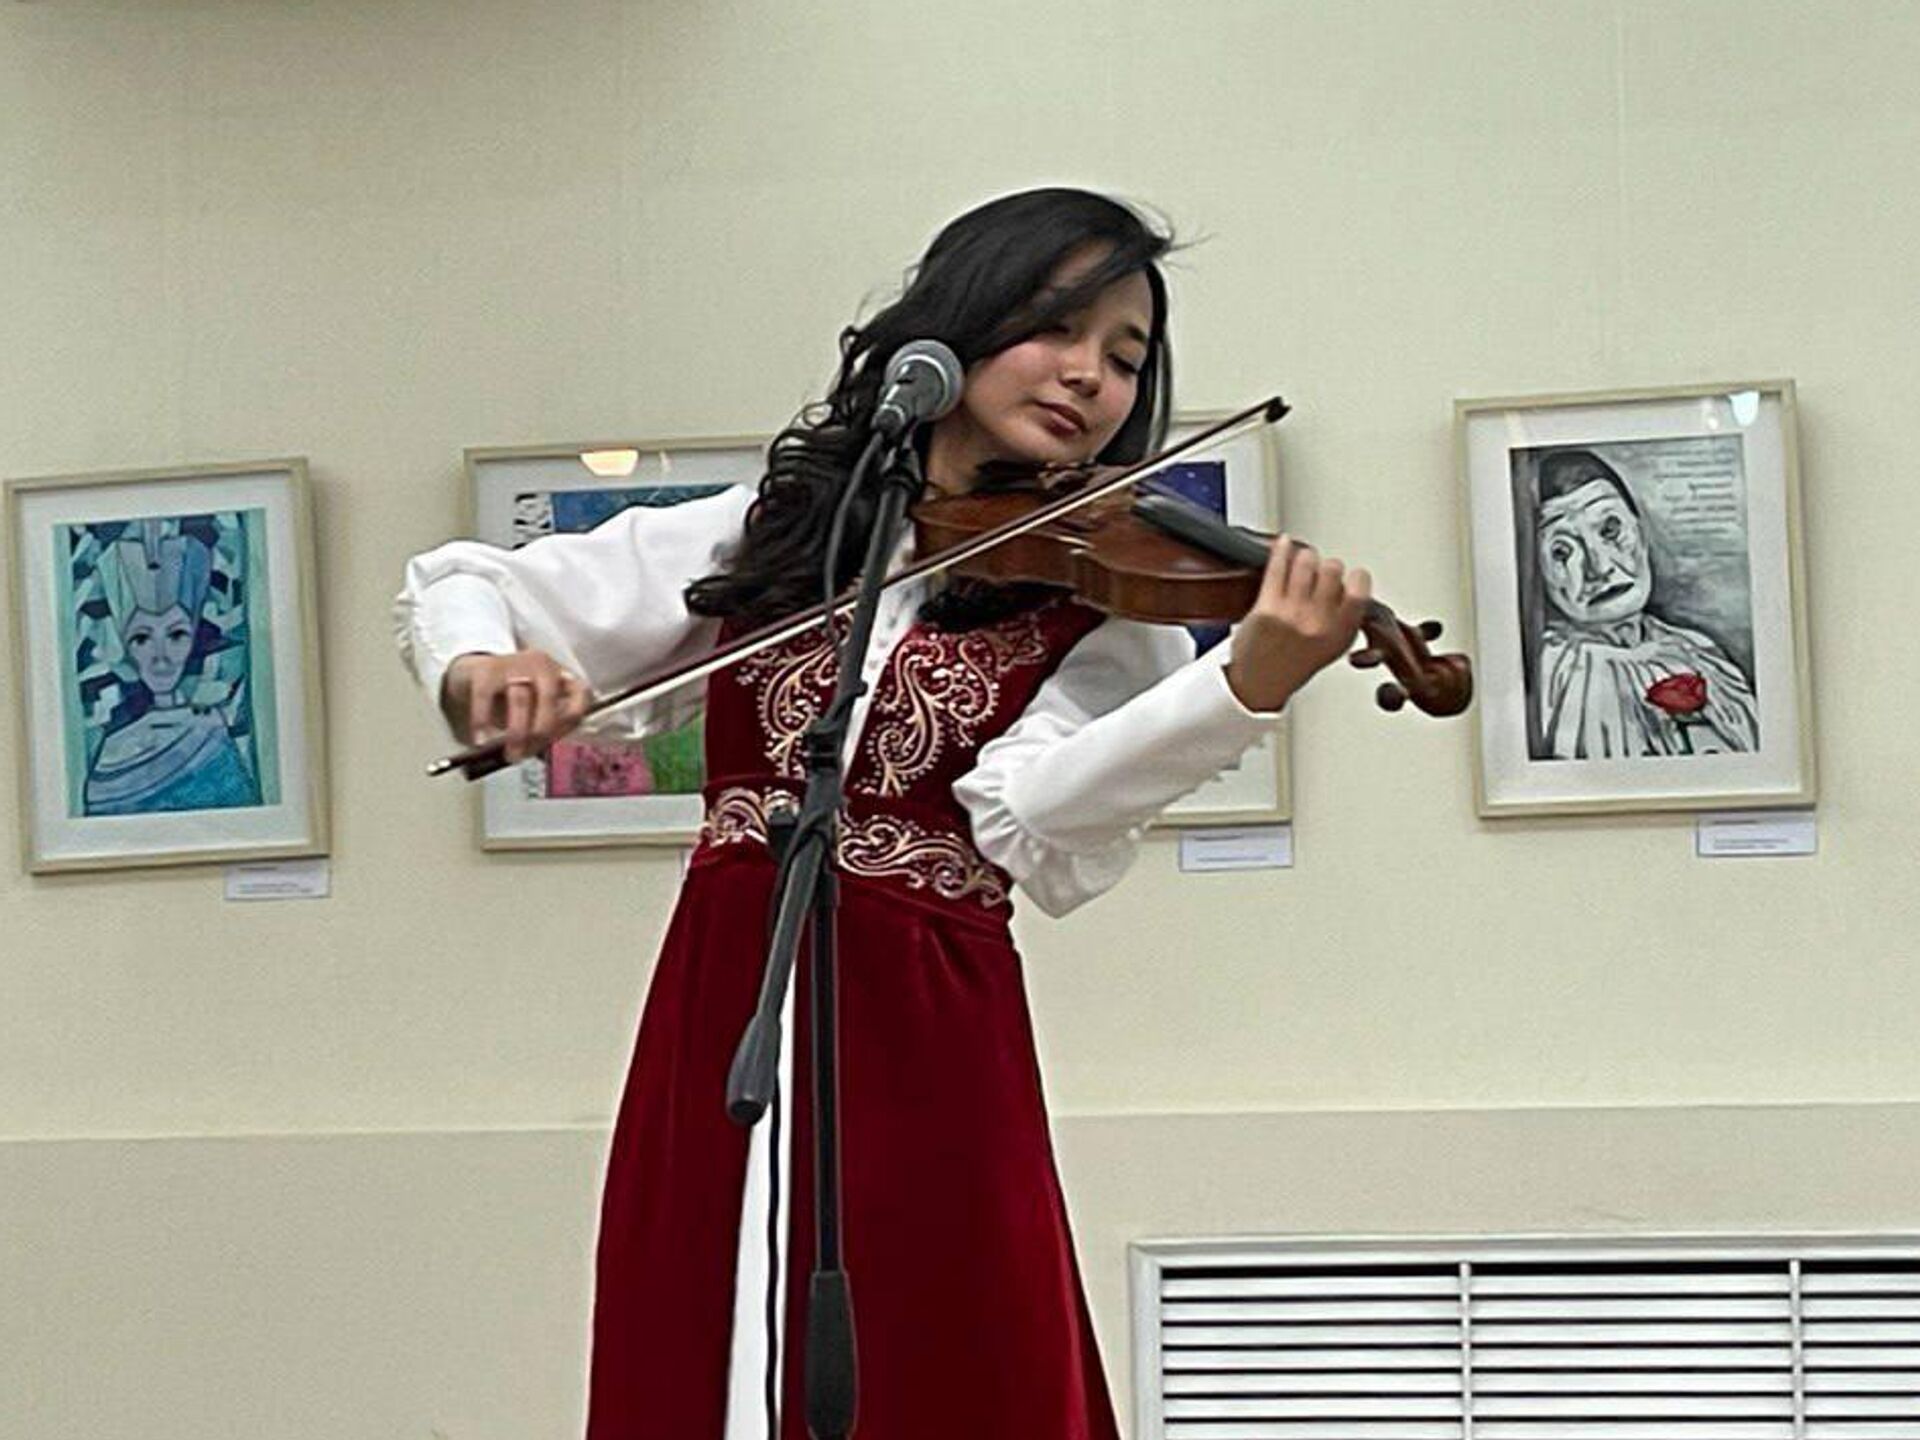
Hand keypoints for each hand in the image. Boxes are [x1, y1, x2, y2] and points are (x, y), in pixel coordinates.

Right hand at [442, 650, 591, 761]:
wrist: (472, 670)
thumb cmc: (508, 696)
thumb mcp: (532, 708)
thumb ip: (541, 726)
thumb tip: (537, 753)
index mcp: (560, 676)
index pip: (580, 694)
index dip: (571, 721)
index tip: (556, 741)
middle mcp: (542, 666)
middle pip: (549, 698)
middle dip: (541, 731)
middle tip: (529, 754)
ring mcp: (514, 664)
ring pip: (520, 700)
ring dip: (517, 733)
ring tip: (510, 754)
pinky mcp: (486, 668)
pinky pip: (485, 697)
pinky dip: (482, 722)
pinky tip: (480, 740)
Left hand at [1224, 536, 1371, 712]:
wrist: (1258, 682)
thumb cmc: (1293, 663)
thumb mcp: (1332, 647)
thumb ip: (1345, 617)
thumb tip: (1352, 583)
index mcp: (1340, 634)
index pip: (1359, 590)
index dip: (1355, 578)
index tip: (1351, 576)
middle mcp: (1318, 624)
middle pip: (1332, 568)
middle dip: (1327, 566)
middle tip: (1319, 572)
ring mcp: (1292, 615)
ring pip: (1306, 562)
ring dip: (1304, 558)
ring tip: (1301, 563)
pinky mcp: (1266, 608)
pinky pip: (1277, 568)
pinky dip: (1280, 550)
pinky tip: (1283, 543)